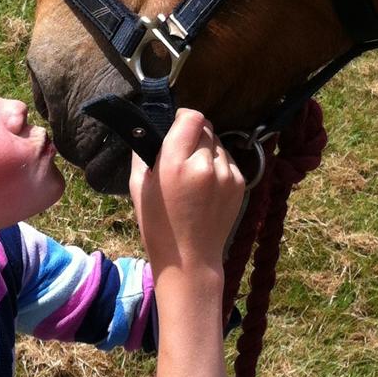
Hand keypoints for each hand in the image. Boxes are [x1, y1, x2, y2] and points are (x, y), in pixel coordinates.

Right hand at [129, 109, 243, 279]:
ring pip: (218, 143)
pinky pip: (228, 159)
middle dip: (193, 135)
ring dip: (207, 149)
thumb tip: (150, 127)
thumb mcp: (138, 186)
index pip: (191, 117)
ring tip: (194, 174)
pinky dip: (218, 164)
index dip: (183, 117)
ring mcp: (226, 175)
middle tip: (182, 155)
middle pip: (205, 127)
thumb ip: (144, 151)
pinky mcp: (240, 183)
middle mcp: (204, 165)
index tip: (176, 126)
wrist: (190, 259)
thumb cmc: (158, 224)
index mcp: (175, 164)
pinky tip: (206, 185)